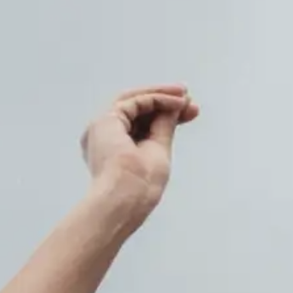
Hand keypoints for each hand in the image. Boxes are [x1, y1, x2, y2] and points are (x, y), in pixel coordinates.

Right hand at [79, 85, 198, 213]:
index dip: (165, 114)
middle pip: (135, 109)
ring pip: (132, 101)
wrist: (126, 197)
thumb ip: (164, 127)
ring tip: (184, 95)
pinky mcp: (105, 121)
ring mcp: (102, 128)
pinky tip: (177, 102)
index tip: (190, 111)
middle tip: (188, 97)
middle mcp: (104, 136)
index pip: (140, 123)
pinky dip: (157, 99)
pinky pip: (134, 102)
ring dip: (160, 95)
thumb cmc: (141, 186)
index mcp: (113, 149)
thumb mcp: (159, 150)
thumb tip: (176, 107)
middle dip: (163, 101)